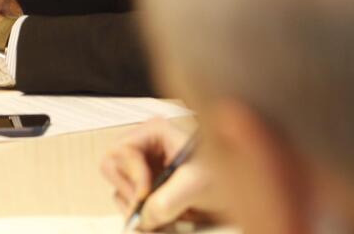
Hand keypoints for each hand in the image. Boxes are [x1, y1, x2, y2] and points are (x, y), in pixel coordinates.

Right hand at [101, 120, 219, 230]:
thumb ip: (169, 200)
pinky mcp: (148, 191)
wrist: (242, 197)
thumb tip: (144, 218)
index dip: (132, 175)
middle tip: (148, 208)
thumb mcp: (198, 185)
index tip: (147, 194)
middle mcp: (145, 148)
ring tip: (165, 218)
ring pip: (119, 191)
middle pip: (112, 168)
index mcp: (154, 132)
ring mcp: (144, 170)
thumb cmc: (226, 178)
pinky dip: (142, 219)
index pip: (121, 150)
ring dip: (136, 210)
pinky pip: (130, 206)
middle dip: (129, 192)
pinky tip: (165, 222)